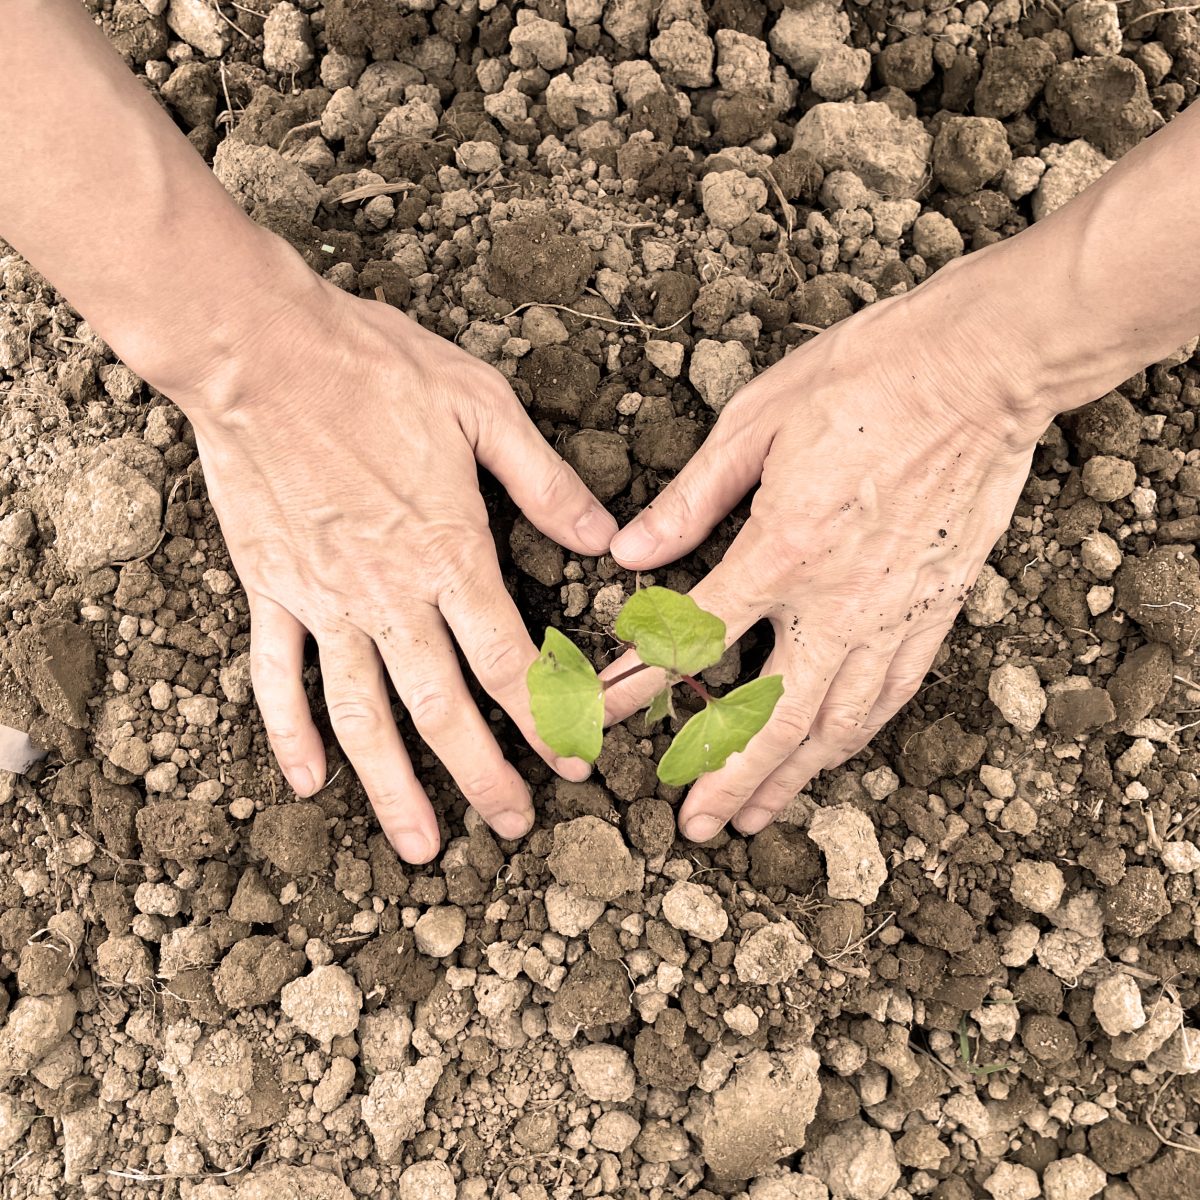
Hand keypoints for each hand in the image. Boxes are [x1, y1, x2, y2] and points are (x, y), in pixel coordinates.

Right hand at [182, 274, 615, 861]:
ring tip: (419, 845)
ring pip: (362, 716)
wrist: (259, 351)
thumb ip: (545, 484)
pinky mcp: (270, 590)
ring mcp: (323, 601)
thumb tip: (605, 539)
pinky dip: (289, 731)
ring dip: (393, 786)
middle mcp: (389, 596)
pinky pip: (277, 675)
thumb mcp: (483, 409)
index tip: (573, 764)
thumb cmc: (376, 369)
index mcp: (450, 554)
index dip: (547, 720)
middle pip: (443, 710)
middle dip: (483, 776)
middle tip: (512, 826)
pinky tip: (306, 780)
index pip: (510, 662)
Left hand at [602, 262, 1046, 840]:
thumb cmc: (866, 377)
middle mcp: (840, 601)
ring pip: (837, 724)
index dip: (638, 685)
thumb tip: (630, 550)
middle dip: (725, 776)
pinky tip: (833, 755)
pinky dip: (855, 737)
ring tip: (753, 817)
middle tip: (692, 825)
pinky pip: (891, 694)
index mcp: (783, 550)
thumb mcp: (756, 422)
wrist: (984, 366)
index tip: (601, 717)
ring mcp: (896, 613)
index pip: (693, 640)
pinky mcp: (938, 608)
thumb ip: (691, 498)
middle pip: (772, 716)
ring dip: (789, 777)